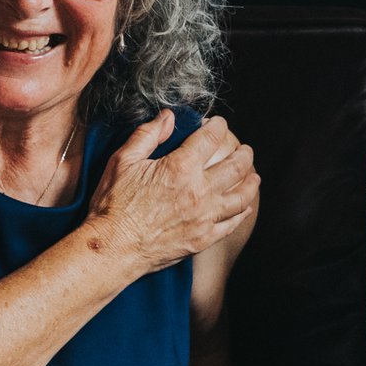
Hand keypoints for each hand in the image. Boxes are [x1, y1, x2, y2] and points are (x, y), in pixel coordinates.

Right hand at [86, 110, 258, 276]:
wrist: (112, 248)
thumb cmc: (113, 205)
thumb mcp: (123, 161)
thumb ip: (147, 135)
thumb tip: (167, 117)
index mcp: (181, 168)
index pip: (211, 138)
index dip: (218, 127)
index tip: (219, 124)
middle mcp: (199, 191)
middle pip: (236, 166)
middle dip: (244, 153)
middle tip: (245, 150)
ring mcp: (205, 217)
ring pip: (241, 196)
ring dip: (251, 182)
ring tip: (253, 176)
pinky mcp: (204, 238)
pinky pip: (232, 223)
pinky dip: (242, 212)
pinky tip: (244, 207)